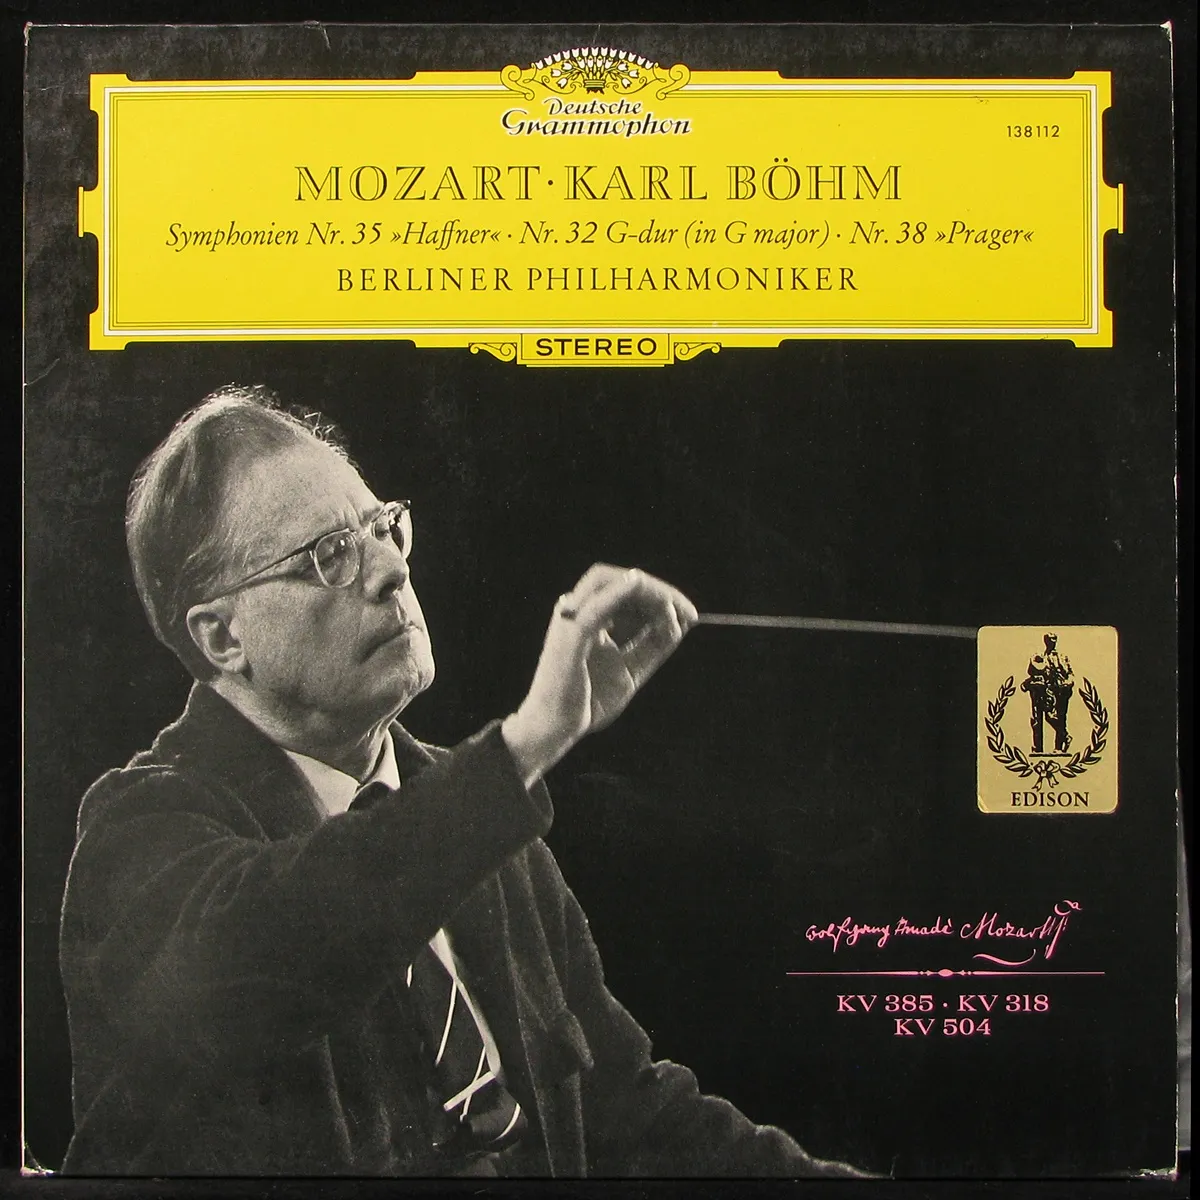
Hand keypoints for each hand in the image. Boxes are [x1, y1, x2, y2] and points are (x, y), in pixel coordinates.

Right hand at [502, 564, 697, 785]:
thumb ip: (653, 644)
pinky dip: (620, 594)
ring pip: (608, 582)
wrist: (557, 729)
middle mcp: (578, 610)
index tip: (691, 614)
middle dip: (660, 590)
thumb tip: (682, 621)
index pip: (627, 590)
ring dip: (647, 590)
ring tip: (673, 608)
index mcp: (590, 617)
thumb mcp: (632, 668)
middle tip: (689, 612)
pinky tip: (645, 593)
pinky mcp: (569, 634)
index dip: (661, 595)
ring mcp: (571, 619)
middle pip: (620, 579)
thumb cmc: (588, 701)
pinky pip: (597, 608)